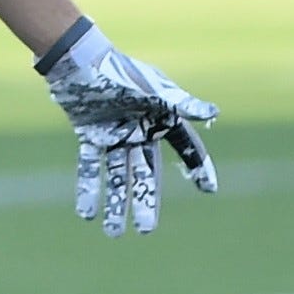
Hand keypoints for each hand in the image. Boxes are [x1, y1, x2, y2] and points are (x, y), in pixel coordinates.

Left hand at [40, 23, 218, 237]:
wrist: (79, 60)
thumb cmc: (121, 70)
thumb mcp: (154, 89)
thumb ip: (181, 104)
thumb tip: (214, 112)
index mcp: (161, 118)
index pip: (185, 146)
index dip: (197, 165)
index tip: (208, 188)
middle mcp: (140, 131)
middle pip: (146, 173)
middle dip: (146, 202)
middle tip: (146, 231)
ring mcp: (115, 135)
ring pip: (118, 176)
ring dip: (116, 203)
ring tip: (113, 233)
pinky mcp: (91, 135)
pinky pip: (91, 167)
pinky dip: (89, 188)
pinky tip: (87, 213)